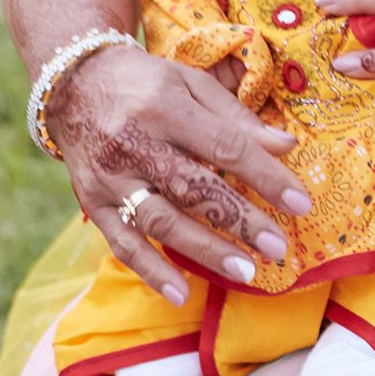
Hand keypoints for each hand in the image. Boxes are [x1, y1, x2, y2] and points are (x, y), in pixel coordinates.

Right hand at [49, 44, 309, 304]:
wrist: (74, 85)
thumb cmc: (146, 82)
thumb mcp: (191, 83)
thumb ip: (237, 117)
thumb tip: (287, 145)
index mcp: (167, 108)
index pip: (226, 147)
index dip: (266, 177)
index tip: (300, 204)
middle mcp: (136, 145)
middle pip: (195, 189)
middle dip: (240, 221)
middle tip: (278, 247)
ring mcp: (111, 178)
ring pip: (161, 221)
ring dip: (204, 250)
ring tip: (244, 271)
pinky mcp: (92, 202)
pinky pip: (122, 243)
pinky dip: (150, 271)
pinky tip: (181, 293)